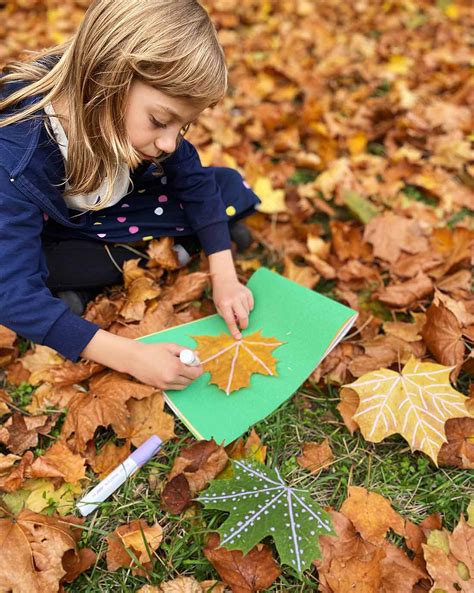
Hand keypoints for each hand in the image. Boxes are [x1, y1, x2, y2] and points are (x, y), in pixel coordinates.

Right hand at [81, 330, 202, 389]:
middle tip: (189, 364)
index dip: (198, 367)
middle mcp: (171, 378)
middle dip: (193, 372)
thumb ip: (186, 351)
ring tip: (180, 368)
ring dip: (186, 378)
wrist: (134, 358)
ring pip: (184, 386)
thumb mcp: (171, 347)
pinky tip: (173, 373)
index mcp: (176, 367)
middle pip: (191, 380)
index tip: (196, 362)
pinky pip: (175, 387)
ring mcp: (165, 384)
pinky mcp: (160, 388)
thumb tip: (197, 355)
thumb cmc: (152, 350)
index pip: (196, 373)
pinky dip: (178, 382)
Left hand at [212, 278, 253, 339]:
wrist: (224, 279)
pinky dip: (247, 308)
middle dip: (244, 324)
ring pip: (247, 312)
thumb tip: (237, 325)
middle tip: (242, 326)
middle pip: (243, 317)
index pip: (230, 321)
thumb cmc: (220, 295)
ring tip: (237, 309)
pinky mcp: (248, 292)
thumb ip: (226, 316)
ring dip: (243, 314)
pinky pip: (251, 306)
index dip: (234, 330)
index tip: (238, 337)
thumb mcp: (218, 306)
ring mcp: (242, 295)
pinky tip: (241, 304)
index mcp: (224, 303)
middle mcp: (234, 299)